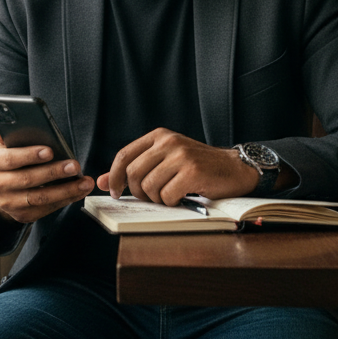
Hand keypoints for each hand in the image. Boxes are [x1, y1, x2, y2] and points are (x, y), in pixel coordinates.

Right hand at [0, 122, 93, 223]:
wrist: (1, 188)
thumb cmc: (9, 160)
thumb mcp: (5, 145)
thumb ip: (5, 135)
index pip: (11, 159)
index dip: (30, 155)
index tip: (51, 151)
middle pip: (28, 179)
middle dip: (54, 172)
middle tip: (75, 166)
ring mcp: (9, 203)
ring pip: (40, 198)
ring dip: (66, 190)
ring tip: (85, 182)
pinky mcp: (22, 216)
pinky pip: (46, 209)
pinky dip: (65, 200)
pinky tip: (78, 192)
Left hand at [98, 128, 255, 203]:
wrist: (236, 168)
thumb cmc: (198, 167)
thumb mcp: (165, 161)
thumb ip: (135, 169)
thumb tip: (101, 182)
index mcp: (159, 136)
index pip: (123, 155)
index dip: (114, 177)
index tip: (115, 192)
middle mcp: (168, 142)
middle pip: (134, 174)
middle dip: (138, 193)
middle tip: (151, 197)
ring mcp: (181, 156)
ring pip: (150, 187)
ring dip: (157, 199)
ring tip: (171, 195)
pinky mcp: (193, 171)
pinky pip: (167, 195)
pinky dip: (172, 202)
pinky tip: (182, 197)